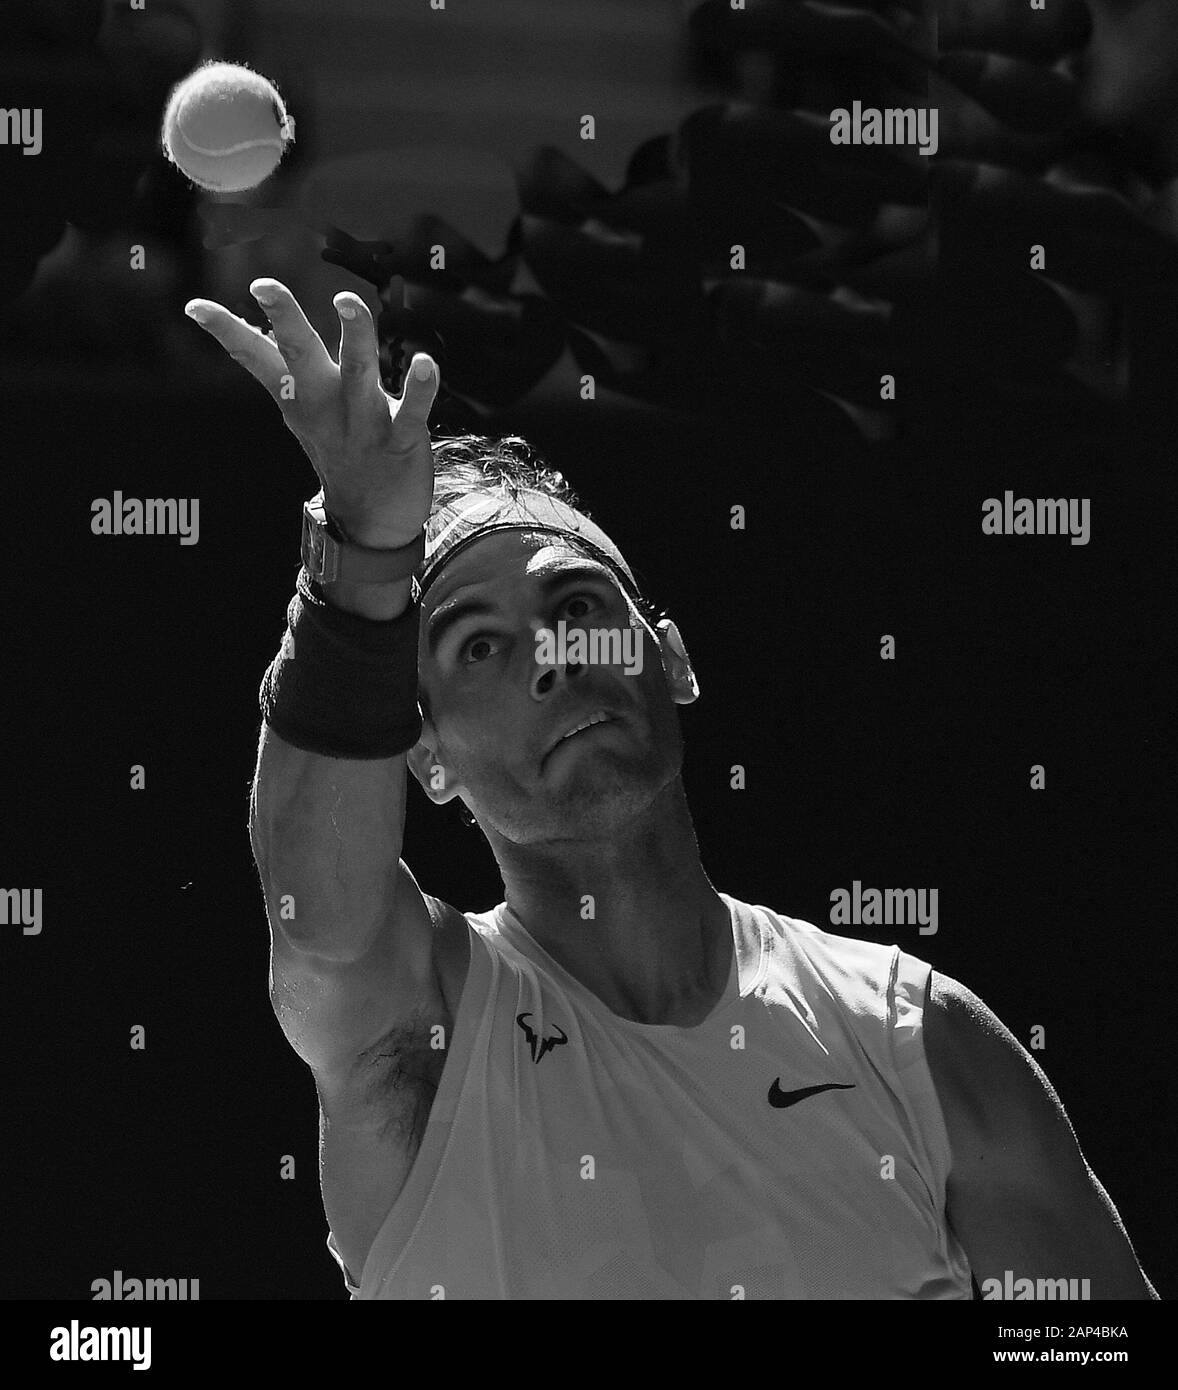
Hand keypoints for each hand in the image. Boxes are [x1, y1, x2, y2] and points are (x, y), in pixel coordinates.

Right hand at [184, 278, 439, 546]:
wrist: (372, 523)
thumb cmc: (339, 452)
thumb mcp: (302, 412)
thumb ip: (281, 370)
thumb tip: (252, 332)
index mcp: (300, 397)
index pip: (258, 358)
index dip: (228, 332)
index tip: (195, 306)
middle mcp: (327, 406)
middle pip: (302, 356)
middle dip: (286, 319)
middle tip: (265, 287)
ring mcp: (363, 424)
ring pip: (357, 373)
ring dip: (355, 337)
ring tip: (347, 301)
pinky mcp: (401, 442)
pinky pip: (411, 413)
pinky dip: (419, 389)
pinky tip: (426, 362)